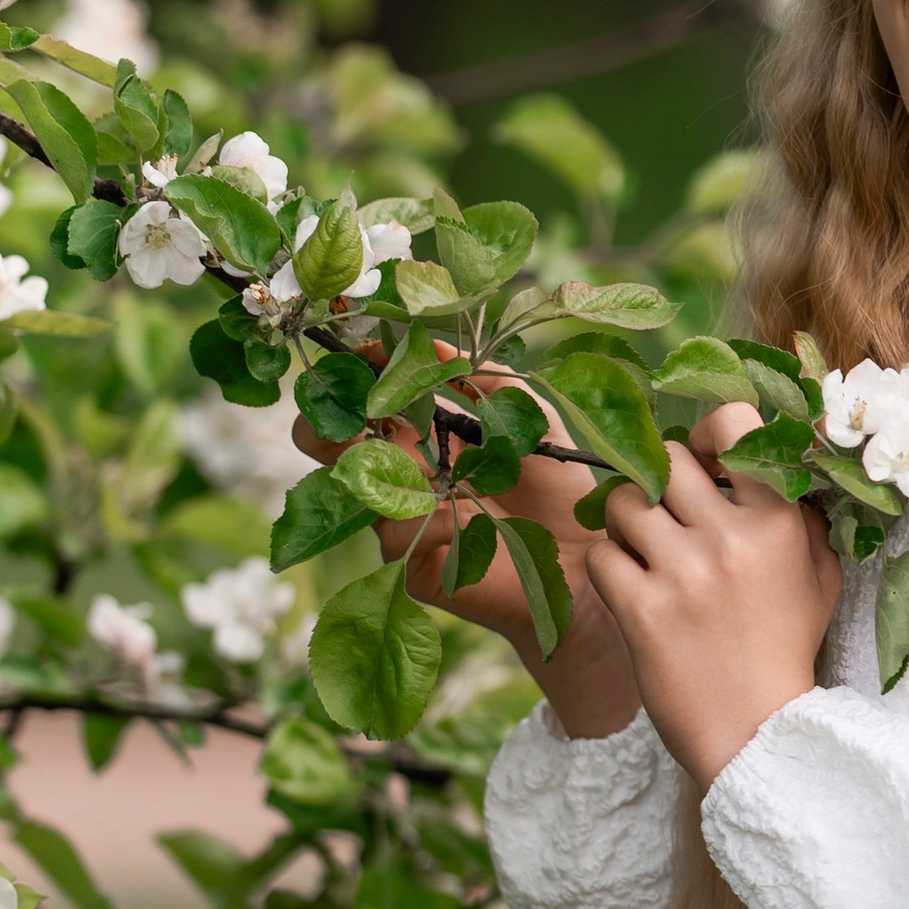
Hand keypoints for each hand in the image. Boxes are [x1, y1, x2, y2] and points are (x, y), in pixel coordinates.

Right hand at [293, 360, 639, 740]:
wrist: (584, 554)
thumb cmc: (558, 483)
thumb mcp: (530, 416)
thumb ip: (485, 377)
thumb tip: (434, 344)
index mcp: (418, 432)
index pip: (362, 399)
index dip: (352, 376)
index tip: (362, 355)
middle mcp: (399, 473)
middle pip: (324, 444)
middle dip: (324, 425)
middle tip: (352, 414)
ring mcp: (400, 519)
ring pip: (353, 489)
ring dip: (387, 471)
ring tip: (431, 469)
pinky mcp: (412, 564)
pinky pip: (394, 536)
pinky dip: (429, 520)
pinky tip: (464, 520)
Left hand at [587, 406, 843, 791]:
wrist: (757, 734)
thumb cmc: (787, 652)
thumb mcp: (818, 577)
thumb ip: (802, 518)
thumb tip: (779, 463)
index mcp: (778, 521)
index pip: (733, 424)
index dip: (705, 434)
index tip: (702, 462)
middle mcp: (729, 539)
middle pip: (665, 459)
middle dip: (658, 481)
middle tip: (663, 512)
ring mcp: (682, 574)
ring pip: (622, 501)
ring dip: (625, 522)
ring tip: (642, 551)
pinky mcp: (641, 611)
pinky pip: (602, 555)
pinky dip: (609, 568)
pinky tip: (631, 590)